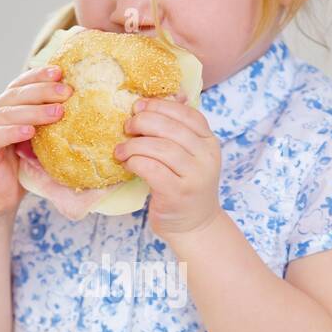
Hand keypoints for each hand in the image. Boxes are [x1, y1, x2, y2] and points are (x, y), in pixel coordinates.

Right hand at [0, 64, 72, 219]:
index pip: (20, 85)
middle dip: (42, 91)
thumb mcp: (37, 145)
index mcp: (3, 107)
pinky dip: (13, 131)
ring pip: (7, 113)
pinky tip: (30, 131)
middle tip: (66, 91)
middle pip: (16, 95)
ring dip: (34, 111)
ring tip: (57, 112)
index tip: (61, 71)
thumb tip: (83, 114)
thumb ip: (48, 127)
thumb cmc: (20, 170)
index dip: (39, 76)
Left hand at [114, 94, 221, 237]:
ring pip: (161, 148)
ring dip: (134, 145)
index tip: (138, 107)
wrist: (194, 225)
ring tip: (121, 150)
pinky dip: (135, 163)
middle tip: (127, 127)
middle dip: (143, 122)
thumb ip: (175, 134)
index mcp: (209, 142)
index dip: (159, 106)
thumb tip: (144, 105)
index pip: (187, 113)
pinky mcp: (178, 193)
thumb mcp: (189, 157)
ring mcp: (194, 176)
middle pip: (171, 128)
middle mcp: (207, 157)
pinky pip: (152, 169)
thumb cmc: (184, 186)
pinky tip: (127, 165)